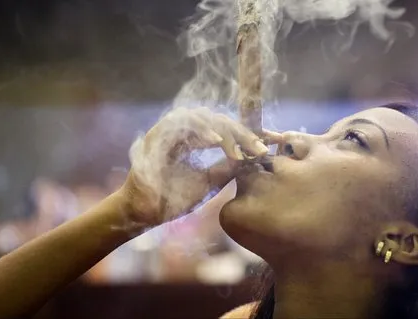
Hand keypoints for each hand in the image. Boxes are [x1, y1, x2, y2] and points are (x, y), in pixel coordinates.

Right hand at [119, 107, 280, 226]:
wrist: (144, 213)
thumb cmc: (173, 197)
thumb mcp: (209, 182)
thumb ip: (228, 168)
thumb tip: (254, 158)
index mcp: (195, 139)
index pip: (227, 129)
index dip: (250, 132)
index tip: (273, 140)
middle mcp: (183, 131)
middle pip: (218, 119)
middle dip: (242, 132)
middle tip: (261, 145)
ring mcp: (169, 131)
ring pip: (202, 117)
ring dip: (224, 130)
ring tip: (241, 146)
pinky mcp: (156, 135)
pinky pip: (180, 124)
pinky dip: (199, 130)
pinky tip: (216, 140)